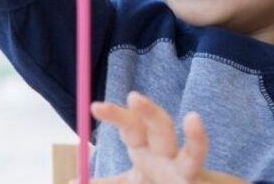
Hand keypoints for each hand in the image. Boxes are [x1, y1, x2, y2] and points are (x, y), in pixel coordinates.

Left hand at [78, 92, 247, 183]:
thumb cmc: (160, 183)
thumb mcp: (130, 183)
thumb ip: (106, 183)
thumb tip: (72, 182)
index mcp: (146, 149)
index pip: (131, 126)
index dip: (116, 114)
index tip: (95, 107)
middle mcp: (168, 155)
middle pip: (160, 127)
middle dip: (150, 112)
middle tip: (134, 97)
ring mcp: (188, 171)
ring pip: (193, 153)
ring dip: (195, 138)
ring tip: (192, 119)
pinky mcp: (198, 182)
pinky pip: (200, 169)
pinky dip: (201, 154)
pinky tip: (201, 143)